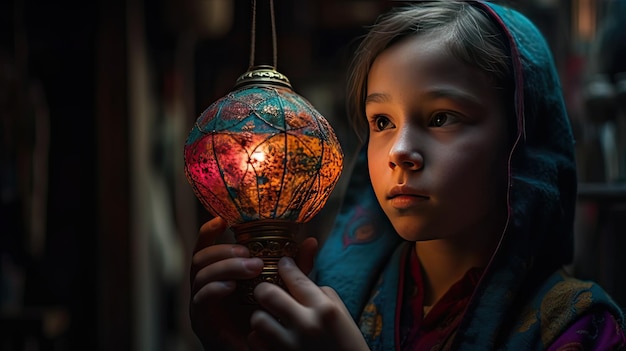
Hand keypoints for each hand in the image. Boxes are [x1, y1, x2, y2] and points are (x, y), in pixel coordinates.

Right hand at [189, 218, 320, 350]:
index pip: (208, 247)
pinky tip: (232, 287)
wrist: (265, 350)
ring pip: (200, 276)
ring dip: (225, 267)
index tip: (222, 220)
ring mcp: (202, 304)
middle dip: (223, 250)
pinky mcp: (202, 323)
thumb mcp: (285, 289)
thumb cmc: (271, 320)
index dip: (210, 231)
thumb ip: (294, 268)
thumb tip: (311, 241)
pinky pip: (200, 300)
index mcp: (221, 274)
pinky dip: (214, 289)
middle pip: (201, 257)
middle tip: (248, 253)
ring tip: (252, 268)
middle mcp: (207, 286)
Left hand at [248, 257, 369, 350]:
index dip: (286, 266)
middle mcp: (307, 326)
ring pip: (257, 319)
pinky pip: (255, 342)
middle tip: (267, 290)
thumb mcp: (342, 315)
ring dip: (261, 316)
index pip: (296, 279)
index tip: (283, 264)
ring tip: (268, 318)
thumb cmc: (348, 345)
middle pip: (268, 294)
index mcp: (326, 310)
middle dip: (264, 288)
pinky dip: (259, 338)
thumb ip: (320, 294)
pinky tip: (269, 337)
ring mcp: (292, 347)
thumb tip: (297, 278)